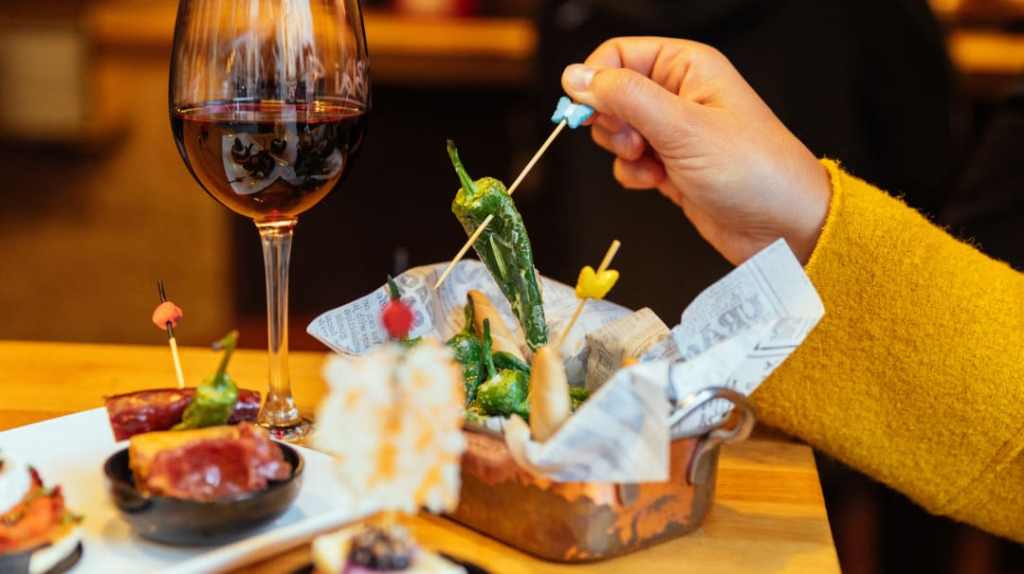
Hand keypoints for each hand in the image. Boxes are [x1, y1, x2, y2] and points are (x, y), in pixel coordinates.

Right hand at [561, 37, 831, 264]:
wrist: (783, 227)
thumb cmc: (755, 171)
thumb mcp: (684, 127)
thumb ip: (626, 98)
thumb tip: (577, 77)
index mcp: (687, 66)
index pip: (618, 54)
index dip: (596, 80)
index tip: (587, 111)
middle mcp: (678, 94)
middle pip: (611, 94)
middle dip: (611, 122)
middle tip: (633, 141)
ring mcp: (673, 131)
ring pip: (616, 131)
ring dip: (622, 152)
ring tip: (652, 163)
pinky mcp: (669, 165)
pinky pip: (629, 162)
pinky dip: (634, 175)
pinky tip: (658, 182)